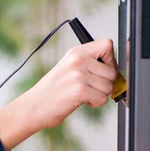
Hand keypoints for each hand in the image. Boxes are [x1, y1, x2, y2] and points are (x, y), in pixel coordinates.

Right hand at [0, 39, 118, 150]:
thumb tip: (116, 69)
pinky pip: (102, 98)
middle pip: (112, 71)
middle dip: (105, 83)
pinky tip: (80, 101)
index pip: (107, 44)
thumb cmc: (52, 90)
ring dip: (99, 95)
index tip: (102, 70)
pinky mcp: (80, 90)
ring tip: (82, 94)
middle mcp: (78, 60)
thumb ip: (89, 64)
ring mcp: (79, 75)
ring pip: (109, 86)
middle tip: (88, 87)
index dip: (110, 60)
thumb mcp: (68, 68)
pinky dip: (94, 103)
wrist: (33, 106)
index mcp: (76, 52)